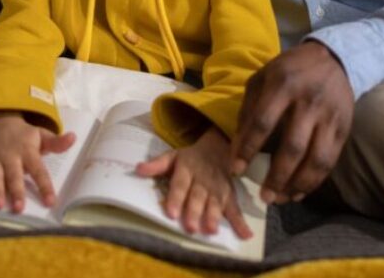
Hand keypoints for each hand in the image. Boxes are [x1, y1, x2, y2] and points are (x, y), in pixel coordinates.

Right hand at [0, 111, 75, 212]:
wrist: (1, 120)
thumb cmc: (25, 135)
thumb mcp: (42, 135)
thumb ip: (57, 142)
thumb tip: (73, 138)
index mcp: (28, 151)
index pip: (39, 170)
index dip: (44, 186)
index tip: (50, 201)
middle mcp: (11, 156)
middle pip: (14, 175)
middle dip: (16, 191)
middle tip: (18, 208)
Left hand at [136, 127, 251, 238]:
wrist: (218, 147)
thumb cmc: (191, 158)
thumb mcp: (172, 156)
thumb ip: (156, 165)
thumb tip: (137, 170)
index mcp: (187, 169)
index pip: (180, 184)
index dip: (176, 198)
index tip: (172, 213)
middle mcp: (203, 180)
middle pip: (198, 196)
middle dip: (195, 212)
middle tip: (191, 228)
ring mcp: (218, 188)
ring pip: (216, 203)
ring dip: (214, 217)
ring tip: (211, 230)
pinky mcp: (230, 195)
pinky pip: (236, 208)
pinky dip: (241, 222)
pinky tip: (246, 234)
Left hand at [231, 41, 352, 204]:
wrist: (333, 59)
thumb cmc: (289, 71)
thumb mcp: (262, 78)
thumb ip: (248, 109)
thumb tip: (238, 147)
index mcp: (283, 85)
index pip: (262, 123)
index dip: (248, 149)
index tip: (236, 170)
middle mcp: (309, 102)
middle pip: (292, 147)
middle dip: (276, 177)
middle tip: (263, 196)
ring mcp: (330, 117)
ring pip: (316, 160)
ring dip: (298, 185)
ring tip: (280, 199)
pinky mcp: (344, 129)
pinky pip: (330, 161)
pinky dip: (315, 181)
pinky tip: (299, 191)